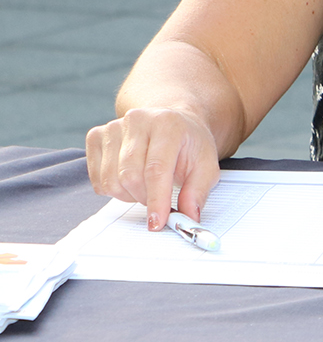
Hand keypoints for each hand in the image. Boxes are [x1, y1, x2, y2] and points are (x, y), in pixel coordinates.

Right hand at [85, 108, 222, 230]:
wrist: (173, 122)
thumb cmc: (188, 144)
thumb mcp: (206, 165)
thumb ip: (198, 191)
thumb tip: (189, 216)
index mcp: (168, 124)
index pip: (156, 168)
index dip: (156, 199)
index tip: (157, 222)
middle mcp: (137, 120)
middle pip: (130, 176)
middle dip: (145, 199)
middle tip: (158, 201)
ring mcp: (113, 127)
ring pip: (111, 180)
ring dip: (129, 195)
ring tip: (147, 187)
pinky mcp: (95, 136)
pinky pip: (97, 179)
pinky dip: (114, 189)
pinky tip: (131, 180)